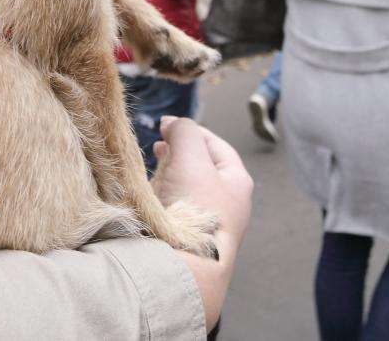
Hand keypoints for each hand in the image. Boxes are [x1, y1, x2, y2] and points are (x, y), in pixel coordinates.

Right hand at [151, 117, 252, 330]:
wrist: (185, 265)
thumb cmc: (194, 208)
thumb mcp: (190, 157)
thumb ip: (184, 131)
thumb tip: (174, 124)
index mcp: (237, 182)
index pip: (215, 146)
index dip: (190, 131)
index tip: (164, 125)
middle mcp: (228, 203)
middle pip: (201, 168)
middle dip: (177, 154)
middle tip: (156, 146)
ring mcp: (209, 224)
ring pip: (186, 189)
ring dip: (168, 176)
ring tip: (151, 171)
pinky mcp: (191, 240)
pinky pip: (176, 211)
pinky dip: (163, 199)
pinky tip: (150, 198)